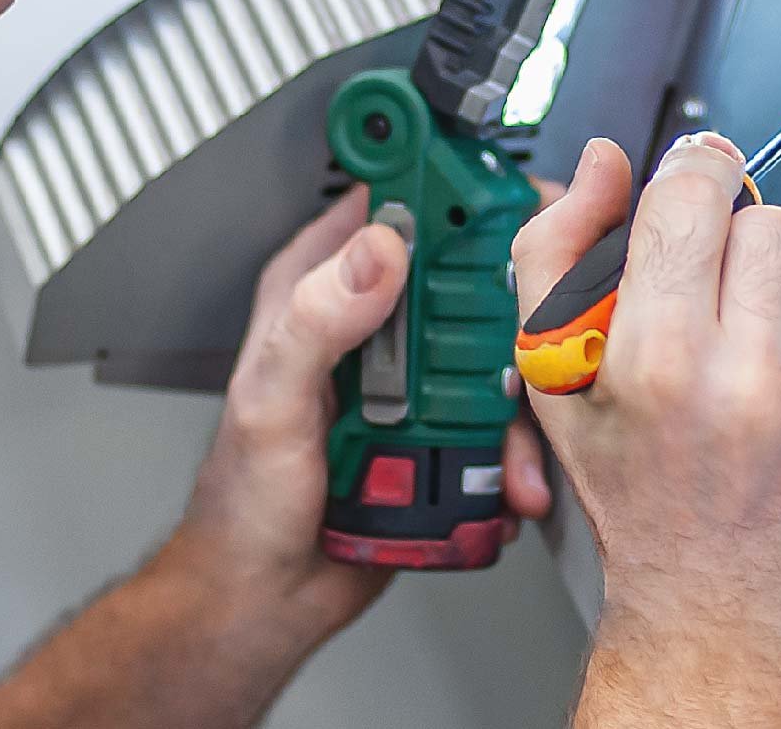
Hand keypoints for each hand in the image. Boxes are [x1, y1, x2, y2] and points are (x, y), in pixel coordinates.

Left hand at [159, 188, 555, 641]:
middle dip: (515, 306)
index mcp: (319, 287)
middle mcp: (371, 323)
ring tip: (515, 448)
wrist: (264, 594)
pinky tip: (508, 483)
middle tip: (538, 340)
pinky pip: (499, 424)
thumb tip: (379, 250)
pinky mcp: (440, 432)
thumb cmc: (242, 500)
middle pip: (468, 273)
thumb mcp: (270, 399)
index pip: (391, 201)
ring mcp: (411, 378)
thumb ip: (316, 320)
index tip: (507, 194)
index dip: (450, 185)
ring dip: (521, 401)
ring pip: (496, 351)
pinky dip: (516, 454)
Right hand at [513, 135, 780, 720]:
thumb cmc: (636, 500)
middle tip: (722, 293)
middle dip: (742, 243)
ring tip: (774, 331)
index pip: (693, 195)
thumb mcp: (554, 381)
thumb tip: (600, 166)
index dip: (693, 172)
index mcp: (656, 361)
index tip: (695, 183)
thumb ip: (558, 255)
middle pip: (771, 221)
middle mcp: (747, 383)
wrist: (716, 618)